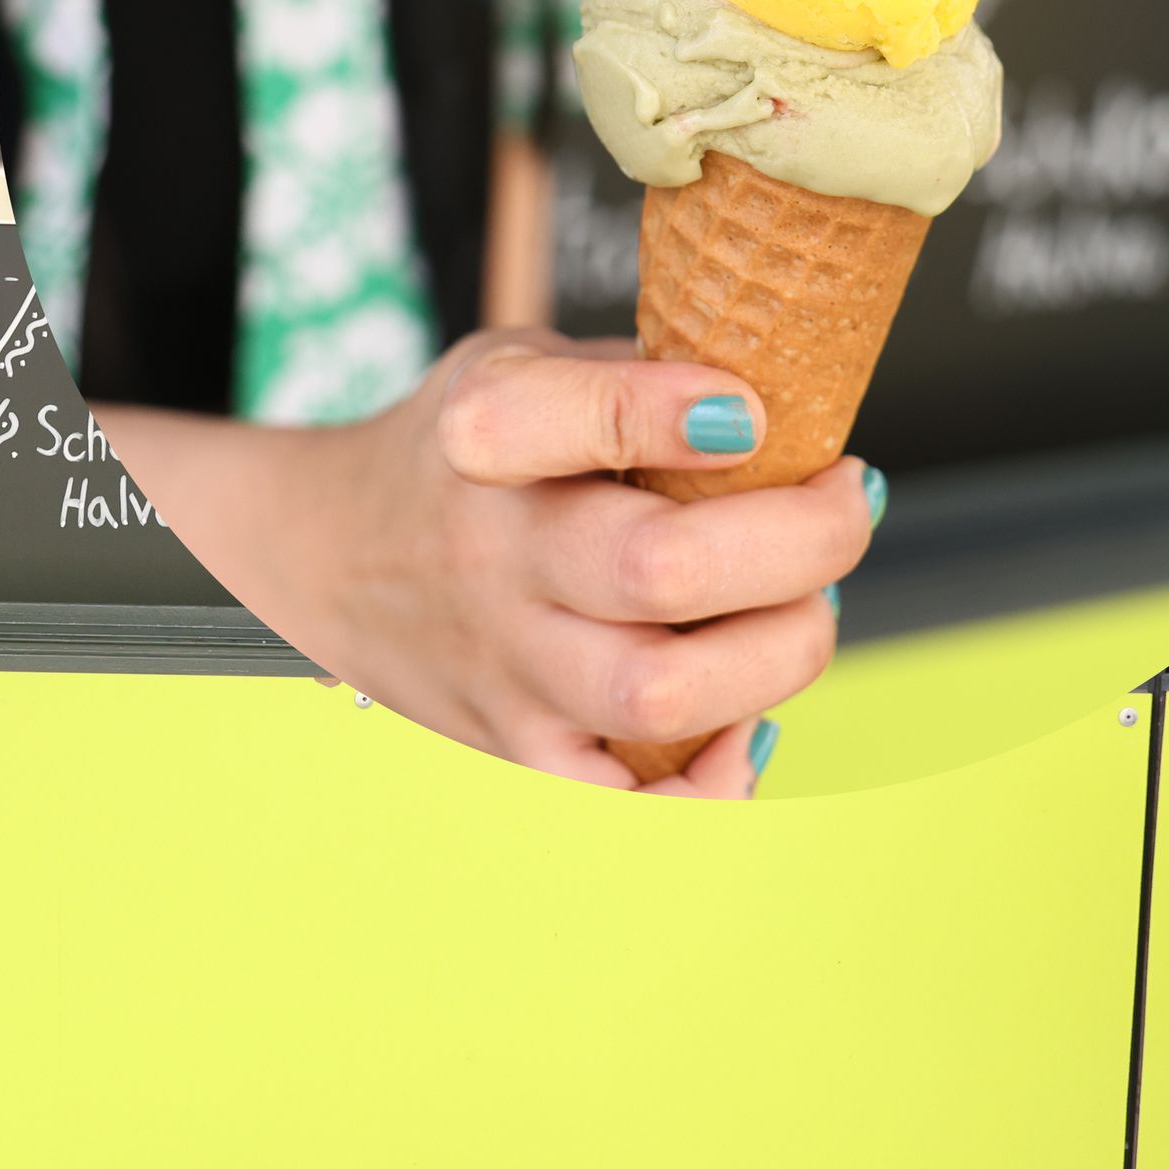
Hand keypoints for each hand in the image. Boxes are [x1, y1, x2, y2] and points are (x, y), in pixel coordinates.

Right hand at [103, 330, 878, 795]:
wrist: (325, 554)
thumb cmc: (456, 457)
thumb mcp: (514, 366)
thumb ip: (634, 376)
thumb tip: (791, 412)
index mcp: (484, 436)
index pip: (578, 416)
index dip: (683, 413)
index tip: (749, 413)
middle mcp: (490, 555)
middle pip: (663, 569)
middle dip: (808, 539)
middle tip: (843, 505)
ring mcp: (504, 664)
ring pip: (665, 694)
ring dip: (782, 650)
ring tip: (800, 607)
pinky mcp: (517, 745)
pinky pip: (630, 802)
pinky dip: (716, 776)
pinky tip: (745, 720)